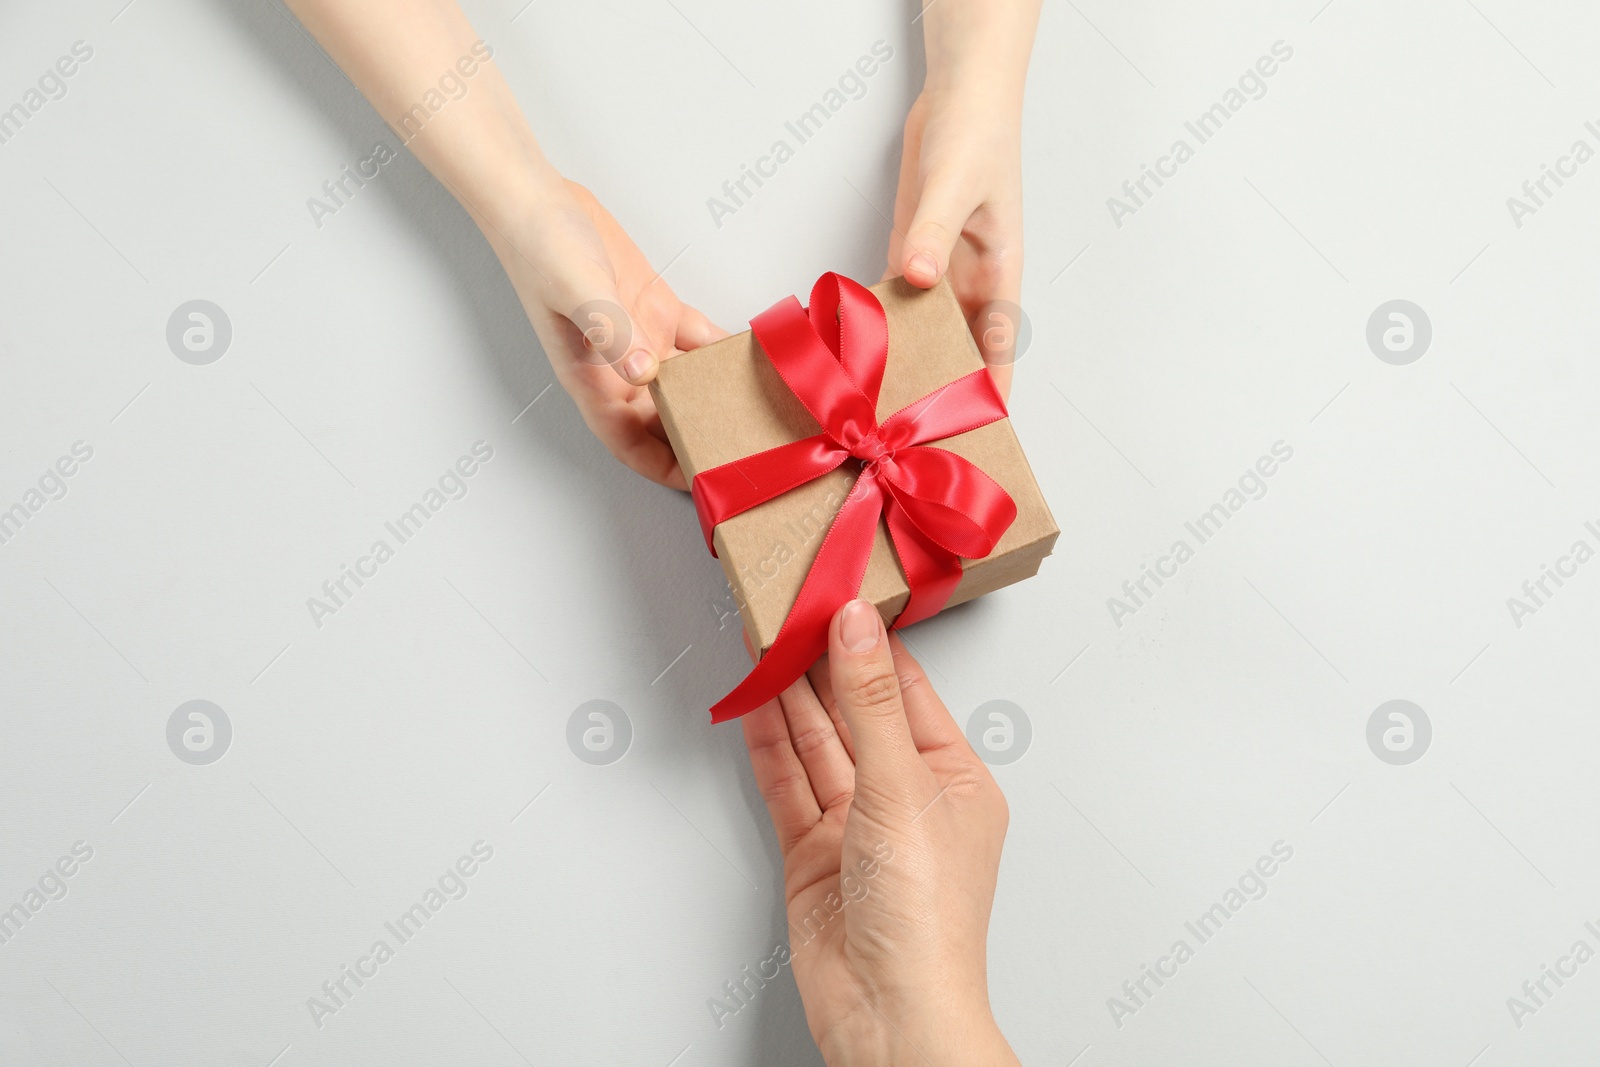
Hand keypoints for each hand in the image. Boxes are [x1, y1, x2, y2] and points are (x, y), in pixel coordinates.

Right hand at [481, 176, 725, 488]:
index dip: (661, 467)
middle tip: (748, 449)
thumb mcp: (576, 291)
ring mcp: (641, 338)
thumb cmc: (539, 249)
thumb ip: (610, 331)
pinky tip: (752, 356)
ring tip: (760, 410)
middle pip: (665, 420)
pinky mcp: (656, 309)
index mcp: (591, 377)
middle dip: (700, 438)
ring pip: (687, 384)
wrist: (538, 199)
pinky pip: (698, 342)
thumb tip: (641, 372)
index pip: (627, 440)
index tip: (701, 485)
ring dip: (718, 397)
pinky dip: (723, 350)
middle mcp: (619, 367)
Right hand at [741, 601, 1018, 1066]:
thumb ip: (869, 704)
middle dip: (823, 665)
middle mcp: (906, 801)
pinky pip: (789, 787)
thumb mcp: (901, 787)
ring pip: (818, 747)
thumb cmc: (927, 921)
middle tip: (789, 611)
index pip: (907, 692)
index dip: (871, 642)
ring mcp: (857, 829)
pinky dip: (769, 747)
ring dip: (791, 699)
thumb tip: (857, 627)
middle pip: (857, 715)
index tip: (840, 595)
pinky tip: (755, 707)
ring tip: (764, 644)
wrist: (890, 1013)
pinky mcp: (814, 856)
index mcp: (955, 781)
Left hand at [886, 0, 1041, 401]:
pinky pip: (895, 301)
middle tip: (910, 435)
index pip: (999, 347)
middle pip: (958, 349)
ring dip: (905, 361)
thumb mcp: (956, 185)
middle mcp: (970, 282)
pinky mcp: (911, 253)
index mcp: (999, 274)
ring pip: (924, 331)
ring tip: (876, 406)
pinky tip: (852, 350)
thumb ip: (934, 233)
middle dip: (940, 389)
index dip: (990, 391)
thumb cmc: (976, 136)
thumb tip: (918, 278)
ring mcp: (939, 270)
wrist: (959, 96)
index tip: (977, 433)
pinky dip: (878, 324)